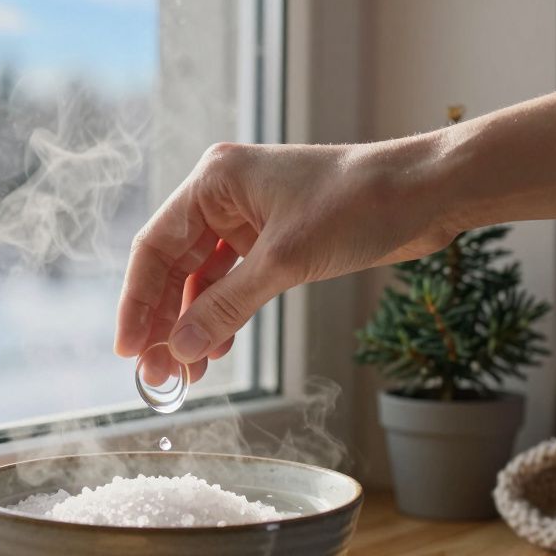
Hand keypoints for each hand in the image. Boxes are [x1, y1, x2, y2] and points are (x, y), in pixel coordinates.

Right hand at [114, 138, 454, 379]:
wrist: (428, 193)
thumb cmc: (359, 205)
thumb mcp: (284, 261)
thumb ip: (225, 306)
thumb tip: (179, 348)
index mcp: (214, 181)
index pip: (155, 247)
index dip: (136, 301)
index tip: (127, 348)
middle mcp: (225, 195)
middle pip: (174, 266)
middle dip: (164, 321)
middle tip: (156, 374)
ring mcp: (250, 217)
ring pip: (203, 278)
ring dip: (193, 324)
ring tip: (186, 372)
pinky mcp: (275, 239)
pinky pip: (234, 282)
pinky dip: (224, 315)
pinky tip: (217, 348)